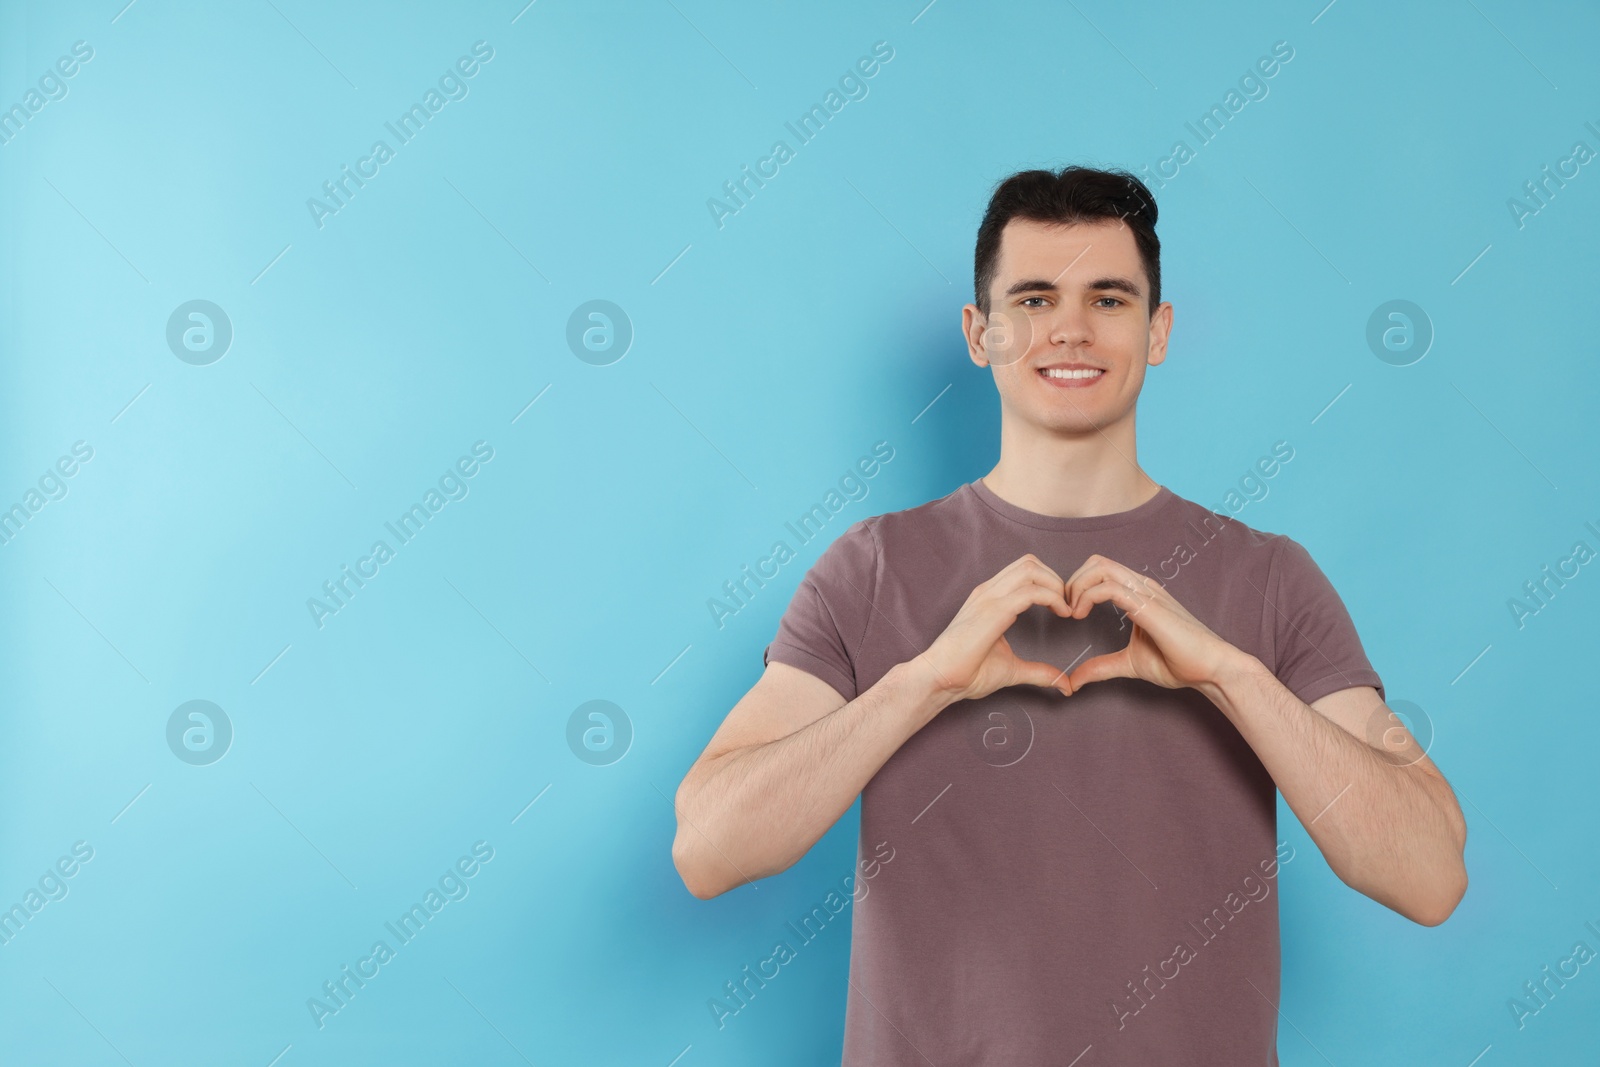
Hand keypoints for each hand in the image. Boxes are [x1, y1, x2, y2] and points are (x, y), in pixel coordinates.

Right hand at [913, 554, 1074, 703]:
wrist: (939, 679)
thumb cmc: (966, 673)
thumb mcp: (1011, 669)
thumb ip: (1038, 671)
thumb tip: (1064, 684)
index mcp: (989, 599)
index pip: (1024, 570)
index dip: (1049, 583)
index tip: (1063, 608)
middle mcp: (988, 592)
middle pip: (1030, 562)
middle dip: (1056, 579)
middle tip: (1068, 606)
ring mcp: (989, 598)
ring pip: (1031, 569)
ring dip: (1056, 585)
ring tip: (1066, 609)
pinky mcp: (993, 610)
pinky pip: (1031, 592)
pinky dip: (1053, 598)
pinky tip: (1061, 614)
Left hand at [1058, 553, 1238, 693]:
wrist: (1212, 669)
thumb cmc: (1180, 663)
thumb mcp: (1129, 663)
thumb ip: (1101, 667)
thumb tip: (1074, 679)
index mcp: (1140, 594)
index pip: (1101, 570)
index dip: (1077, 585)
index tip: (1068, 612)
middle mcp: (1142, 587)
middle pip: (1096, 562)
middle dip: (1072, 581)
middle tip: (1065, 610)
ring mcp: (1147, 593)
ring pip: (1100, 568)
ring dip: (1076, 587)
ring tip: (1072, 613)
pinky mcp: (1149, 606)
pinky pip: (1110, 588)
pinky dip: (1087, 597)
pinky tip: (1080, 616)